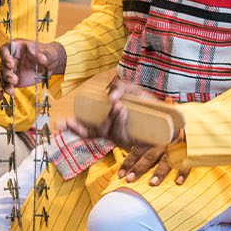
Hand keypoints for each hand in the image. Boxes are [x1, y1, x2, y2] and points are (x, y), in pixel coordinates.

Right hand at [0, 40, 65, 101]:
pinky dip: (1, 91)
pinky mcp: (13, 81)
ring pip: (3, 77)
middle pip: (3, 65)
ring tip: (10, 91)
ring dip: (4, 84)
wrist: (50, 65)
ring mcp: (11, 70)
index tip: (10, 64)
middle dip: (7, 73)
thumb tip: (41, 57)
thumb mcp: (49, 53)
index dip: (5, 57)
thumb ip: (45, 55)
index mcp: (16, 47)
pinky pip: (4, 85)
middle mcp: (11, 58)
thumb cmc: (48, 54)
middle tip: (14, 80)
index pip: (5, 50)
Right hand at [61, 80, 186, 183]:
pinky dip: (120, 121)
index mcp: (107, 124)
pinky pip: (123, 134)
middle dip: (78, 129)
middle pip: (92, 134)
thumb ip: (120, 88)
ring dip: (109, 117)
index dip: (72, 128)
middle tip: (68, 121)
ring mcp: (123, 139)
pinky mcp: (135, 143)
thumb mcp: (132, 91)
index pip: (86, 130)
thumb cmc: (148, 104)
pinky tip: (121, 110)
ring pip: (108, 132)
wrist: (172, 116)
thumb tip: (111, 96)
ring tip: (115, 104)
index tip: (58, 124)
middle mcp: (112, 134)